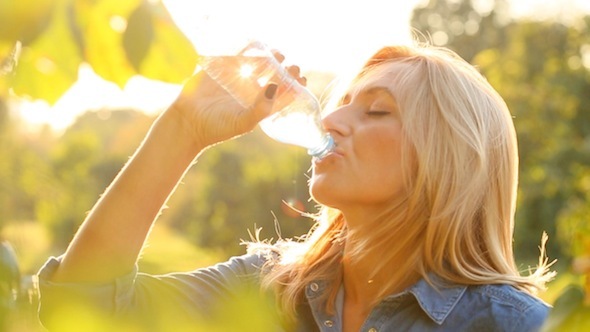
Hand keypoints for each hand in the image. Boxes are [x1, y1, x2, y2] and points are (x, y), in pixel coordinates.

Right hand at [167, 51, 307, 150]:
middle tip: (291, 66)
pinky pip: (240, 55)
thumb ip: (262, 108)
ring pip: (260, 64)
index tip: (301, 79)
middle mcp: (252, 92)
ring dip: (271, 58)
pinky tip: (259, 48)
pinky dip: (251, 49)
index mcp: (260, 106)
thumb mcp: (244, 122)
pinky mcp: (224, 69)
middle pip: (275, 76)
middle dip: (286, 70)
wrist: (188, 121)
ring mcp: (238, 80)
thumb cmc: (218, 127)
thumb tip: (275, 85)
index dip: (295, 86)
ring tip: (278, 55)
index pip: (283, 94)